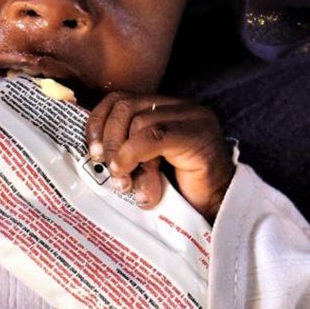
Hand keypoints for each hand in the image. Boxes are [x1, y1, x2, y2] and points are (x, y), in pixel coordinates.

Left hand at [85, 92, 233, 221]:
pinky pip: (155, 135)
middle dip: (109, 138)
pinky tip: (132, 175)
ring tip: (125, 181)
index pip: (122, 99)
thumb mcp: (146, 164)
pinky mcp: (198, 135)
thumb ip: (127, 151)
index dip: (99, 122)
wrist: (217, 209)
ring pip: (139, 121)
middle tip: (108, 169)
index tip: (92, 151)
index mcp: (166, 108)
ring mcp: (192, 118)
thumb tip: (95, 154)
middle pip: (126, 106)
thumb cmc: (180, 190)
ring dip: (123, 154)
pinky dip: (134, 154)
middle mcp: (180, 106)